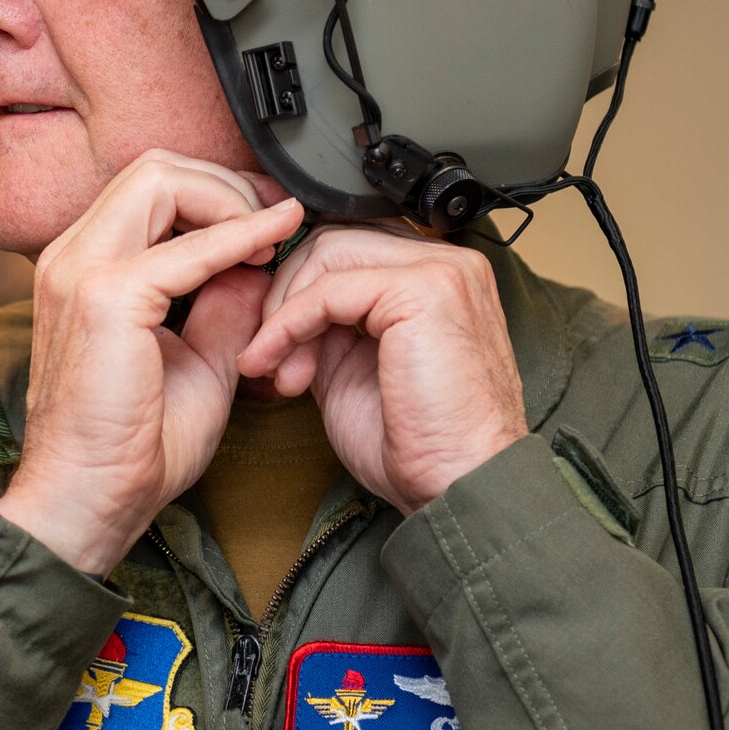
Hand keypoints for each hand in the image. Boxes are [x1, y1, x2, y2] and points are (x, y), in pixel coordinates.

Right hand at [0, 150, 301, 575]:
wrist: (89, 500)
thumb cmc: (130, 446)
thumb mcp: (197, 358)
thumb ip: (223, 303)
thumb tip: (258, 260)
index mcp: (84, 267)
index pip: (151, 189)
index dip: (217, 194)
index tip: (268, 217)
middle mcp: (74, 257)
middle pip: (155, 167)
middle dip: (226, 183)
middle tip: (274, 218)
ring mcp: (81, 271)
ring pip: (161, 179)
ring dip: (229, 200)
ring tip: (270, 236)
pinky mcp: (106, 298)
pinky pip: (187, 247)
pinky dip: (237, 238)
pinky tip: (272, 246)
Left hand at [236, 224, 527, 514]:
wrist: (460, 488)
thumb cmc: (420, 446)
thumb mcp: (354, 368)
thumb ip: (327, 325)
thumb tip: (282, 306)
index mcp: (438, 276)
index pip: (349, 248)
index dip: (299, 289)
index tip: (273, 346)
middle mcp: (448, 261)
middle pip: (333, 241)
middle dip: (285, 296)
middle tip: (269, 359)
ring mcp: (441, 270)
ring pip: (326, 254)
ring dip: (284, 312)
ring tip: (280, 371)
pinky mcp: (422, 290)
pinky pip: (329, 289)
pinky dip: (291, 325)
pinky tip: (284, 369)